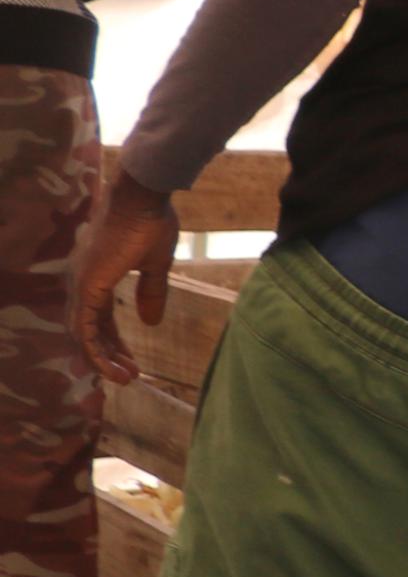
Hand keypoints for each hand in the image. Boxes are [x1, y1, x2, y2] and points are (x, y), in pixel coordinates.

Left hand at [76, 173, 178, 384]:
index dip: (115, 342)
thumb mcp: (155, 265)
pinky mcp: (87, 287)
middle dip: (110, 354)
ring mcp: (82, 285)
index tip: (133, 361)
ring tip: (126, 377)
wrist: (142, 199)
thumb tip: (151, 322)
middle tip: (130, 375)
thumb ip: (151, 293)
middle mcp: (83, 282)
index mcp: (97, 276)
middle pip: (91, 329)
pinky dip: (97, 351)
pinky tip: (114, 366)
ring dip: (104, 358)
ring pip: (85, 334)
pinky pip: (86, 329)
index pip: (102, 318)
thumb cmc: (150, 223)